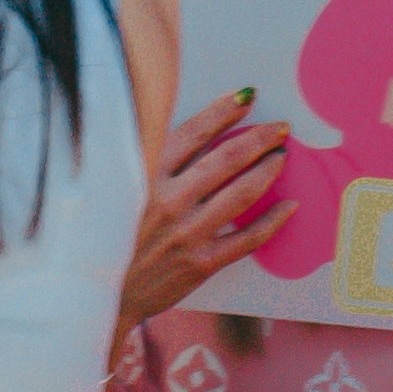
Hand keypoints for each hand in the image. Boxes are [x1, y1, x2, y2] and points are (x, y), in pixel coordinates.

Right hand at [123, 86, 290, 327]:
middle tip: (280, 128)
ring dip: (268, 170)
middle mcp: (168, 201)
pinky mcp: (201, 263)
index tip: (246, 98)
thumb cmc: (113, 236)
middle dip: (259, 137)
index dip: (224, 111)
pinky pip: (248, 238)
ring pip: (242, 193)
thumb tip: (194, 132)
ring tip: (280, 156)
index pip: (194, 132)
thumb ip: (150, 161)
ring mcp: (187, 233)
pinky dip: (273, 220)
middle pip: (226, 159)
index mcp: (145, 176)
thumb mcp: (120, 189)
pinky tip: (289, 206)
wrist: (104, 293)